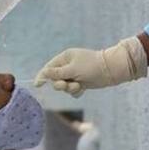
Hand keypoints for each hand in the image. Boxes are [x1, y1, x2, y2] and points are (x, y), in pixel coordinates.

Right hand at [33, 36, 147, 96]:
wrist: (111, 71)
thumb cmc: (91, 66)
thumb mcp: (72, 69)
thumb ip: (57, 73)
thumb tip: (43, 73)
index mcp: (65, 58)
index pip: (49, 67)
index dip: (42, 76)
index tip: (37, 85)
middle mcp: (68, 66)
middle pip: (55, 79)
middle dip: (60, 84)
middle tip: (66, 85)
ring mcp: (75, 74)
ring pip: (64, 86)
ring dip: (69, 88)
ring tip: (78, 86)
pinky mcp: (81, 82)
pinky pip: (72, 90)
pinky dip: (76, 91)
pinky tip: (83, 88)